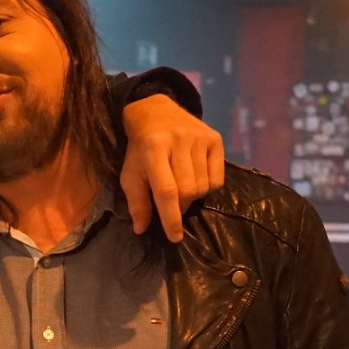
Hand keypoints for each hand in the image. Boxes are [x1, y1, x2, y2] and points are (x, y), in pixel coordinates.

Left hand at [121, 94, 224, 242]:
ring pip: (203, 186)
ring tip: (182, 186)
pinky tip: (196, 177)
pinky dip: (208, 186)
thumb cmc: (140, 148)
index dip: (171, 217)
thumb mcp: (131, 173)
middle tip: (172, 203)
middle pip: (187, 190)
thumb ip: (136, 201)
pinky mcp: (215, 137)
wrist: (156, 112)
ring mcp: (199, 137)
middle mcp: (178, 140)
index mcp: (153, 148)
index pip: (166, 190)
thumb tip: (141, 229)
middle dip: (180, 206)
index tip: (174, 236)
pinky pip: (217, 178)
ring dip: (193, 196)